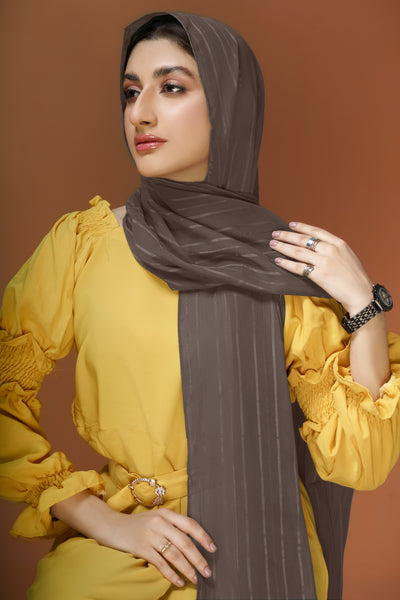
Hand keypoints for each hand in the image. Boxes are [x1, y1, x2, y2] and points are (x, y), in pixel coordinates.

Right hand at [52, 492, 215, 589]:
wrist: (112, 525)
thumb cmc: (137, 524)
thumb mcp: (156, 518)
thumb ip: (172, 525)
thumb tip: (192, 541)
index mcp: (166, 513)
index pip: (190, 524)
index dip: (203, 537)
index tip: (213, 549)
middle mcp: (160, 522)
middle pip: (184, 542)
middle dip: (198, 558)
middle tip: (207, 570)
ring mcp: (150, 535)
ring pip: (174, 554)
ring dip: (187, 568)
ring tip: (195, 578)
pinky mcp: (142, 548)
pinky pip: (160, 563)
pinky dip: (171, 574)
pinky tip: (178, 581)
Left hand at [269, 221, 372, 314]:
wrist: (360, 293)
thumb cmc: (354, 277)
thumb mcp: (347, 255)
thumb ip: (333, 249)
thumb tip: (317, 246)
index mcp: (338, 243)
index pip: (316, 232)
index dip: (302, 227)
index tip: (290, 225)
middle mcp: (330, 250)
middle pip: (304, 240)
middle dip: (287, 236)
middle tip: (275, 234)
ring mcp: (324, 262)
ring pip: (298, 252)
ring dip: (283, 247)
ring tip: (273, 244)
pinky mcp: (319, 275)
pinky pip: (298, 267)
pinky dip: (287, 264)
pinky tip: (278, 261)